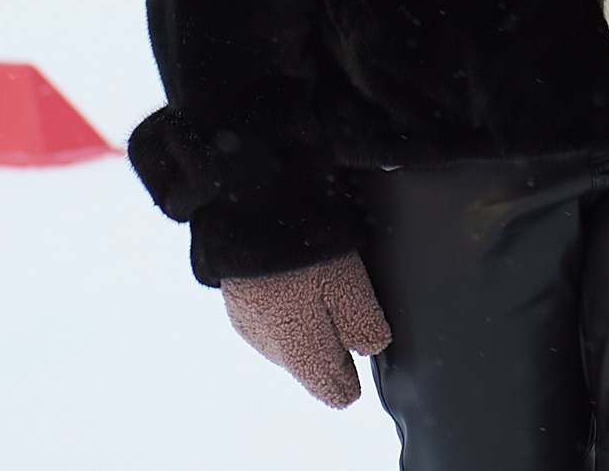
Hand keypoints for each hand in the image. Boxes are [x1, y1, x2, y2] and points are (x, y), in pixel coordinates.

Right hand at [219, 250, 392, 407]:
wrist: (248, 217)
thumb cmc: (302, 254)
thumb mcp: (350, 288)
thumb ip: (364, 326)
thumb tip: (370, 348)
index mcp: (300, 354)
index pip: (333, 391)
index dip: (354, 378)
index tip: (363, 354)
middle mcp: (271, 349)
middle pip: (312, 365)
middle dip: (333, 345)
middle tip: (350, 308)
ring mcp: (250, 325)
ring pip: (291, 340)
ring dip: (310, 322)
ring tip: (326, 284)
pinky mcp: (238, 301)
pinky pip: (272, 316)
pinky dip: (290, 304)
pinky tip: (300, 275)